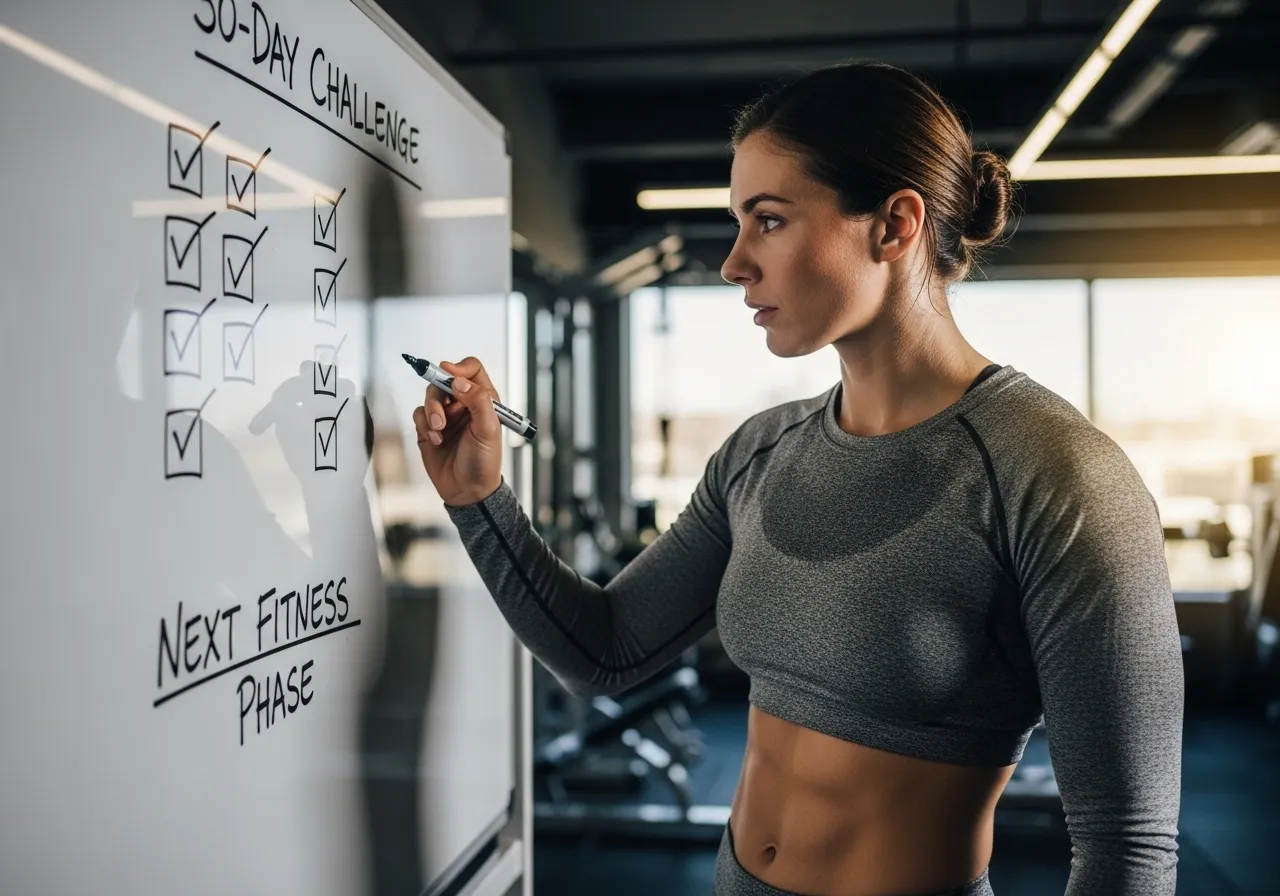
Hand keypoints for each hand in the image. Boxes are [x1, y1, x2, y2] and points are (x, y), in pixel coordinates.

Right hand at [412, 357, 503, 506]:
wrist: (467, 491)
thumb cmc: (484, 462)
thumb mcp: (488, 430)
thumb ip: (478, 401)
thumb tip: (459, 381)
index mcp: (483, 400)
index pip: (471, 370)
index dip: (460, 368)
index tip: (450, 375)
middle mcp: (464, 404)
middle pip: (444, 381)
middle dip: (439, 397)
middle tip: (441, 418)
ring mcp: (446, 415)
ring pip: (430, 397)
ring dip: (431, 413)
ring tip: (439, 431)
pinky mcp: (429, 428)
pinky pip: (419, 414)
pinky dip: (424, 426)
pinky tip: (435, 441)